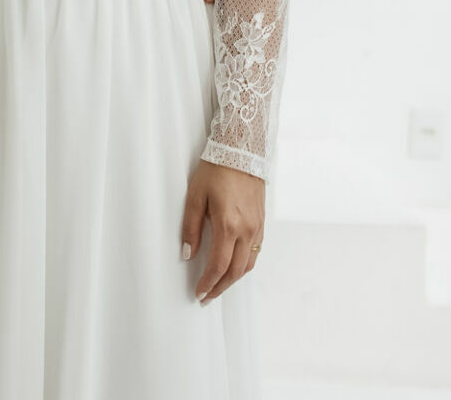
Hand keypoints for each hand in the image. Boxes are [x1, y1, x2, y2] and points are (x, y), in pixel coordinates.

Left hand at [181, 159, 264, 303]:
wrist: (242, 151)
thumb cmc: (216, 170)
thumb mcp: (195, 196)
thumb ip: (191, 227)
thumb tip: (188, 253)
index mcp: (228, 225)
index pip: (218, 266)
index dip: (208, 283)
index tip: (199, 293)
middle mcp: (247, 230)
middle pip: (235, 271)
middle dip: (220, 288)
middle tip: (207, 297)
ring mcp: (257, 228)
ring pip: (248, 265)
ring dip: (233, 280)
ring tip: (218, 286)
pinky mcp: (261, 223)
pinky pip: (255, 252)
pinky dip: (243, 265)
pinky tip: (233, 267)